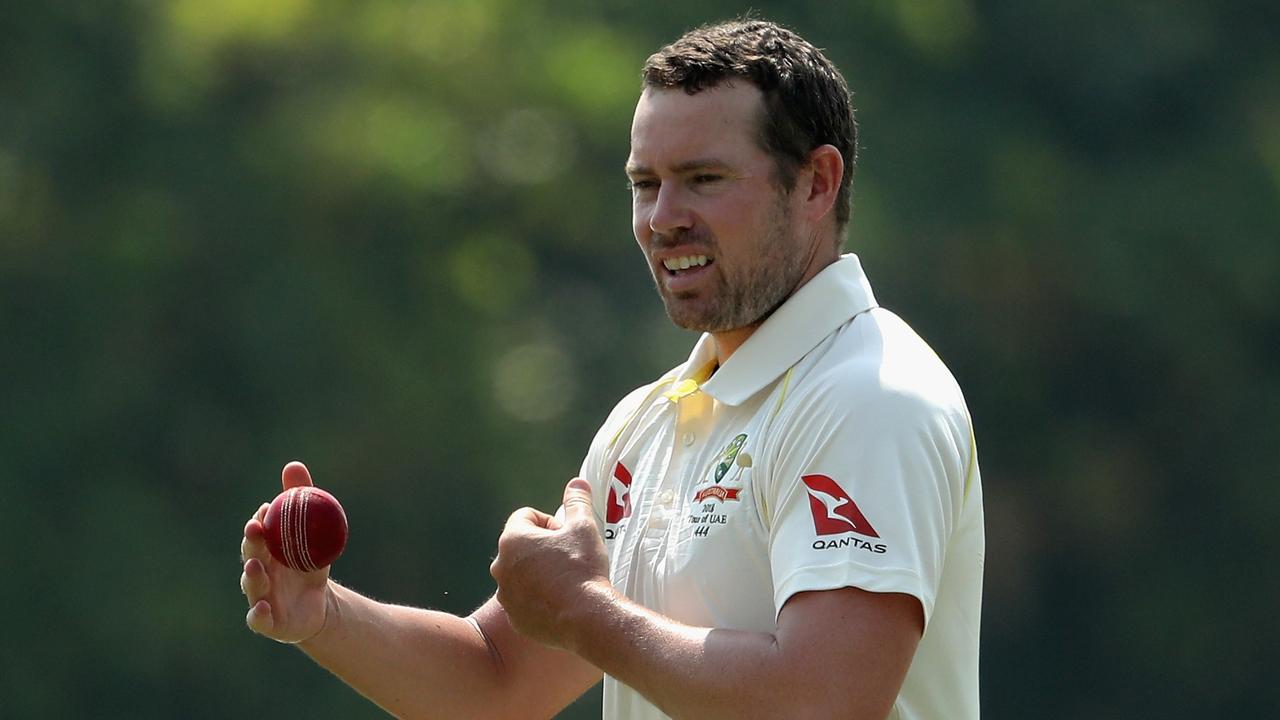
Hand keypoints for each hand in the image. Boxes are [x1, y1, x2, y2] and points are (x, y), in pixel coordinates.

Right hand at [240, 461, 332, 643]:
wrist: (319, 606)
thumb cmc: (309, 565)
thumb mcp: (313, 533)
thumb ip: (303, 501)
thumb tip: (293, 465)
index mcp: (266, 551)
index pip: (257, 534)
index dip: (258, 521)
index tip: (264, 508)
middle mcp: (257, 572)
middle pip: (250, 555)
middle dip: (251, 542)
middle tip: (256, 529)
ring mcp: (259, 597)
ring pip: (252, 586)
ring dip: (252, 575)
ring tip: (254, 565)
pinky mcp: (267, 621)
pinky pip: (259, 619)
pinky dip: (258, 615)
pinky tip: (262, 609)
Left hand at [490, 478, 611, 649]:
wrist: (586, 618)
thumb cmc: (582, 567)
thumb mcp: (583, 527)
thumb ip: (577, 501)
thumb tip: (577, 482)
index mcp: (512, 540)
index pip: (526, 516)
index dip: (551, 523)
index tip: (567, 536)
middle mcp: (501, 567)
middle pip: (521, 546)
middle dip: (543, 548)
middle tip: (569, 558)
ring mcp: (505, 595)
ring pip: (522, 574)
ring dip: (539, 572)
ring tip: (566, 581)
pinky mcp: (514, 618)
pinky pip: (524, 600)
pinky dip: (539, 598)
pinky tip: (561, 601)